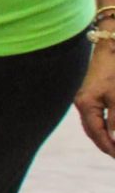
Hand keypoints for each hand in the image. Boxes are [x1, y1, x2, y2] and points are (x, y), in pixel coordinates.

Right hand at [77, 43, 114, 160]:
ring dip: (105, 136)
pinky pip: (95, 116)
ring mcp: (84, 98)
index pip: (96, 132)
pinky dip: (103, 126)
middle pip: (92, 131)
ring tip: (114, 146)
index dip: (109, 146)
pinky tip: (110, 130)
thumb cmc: (114, 70)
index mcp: (85, 104)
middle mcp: (81, 103)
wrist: (110, 45)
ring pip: (93, 124)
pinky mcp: (90, 94)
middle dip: (106, 144)